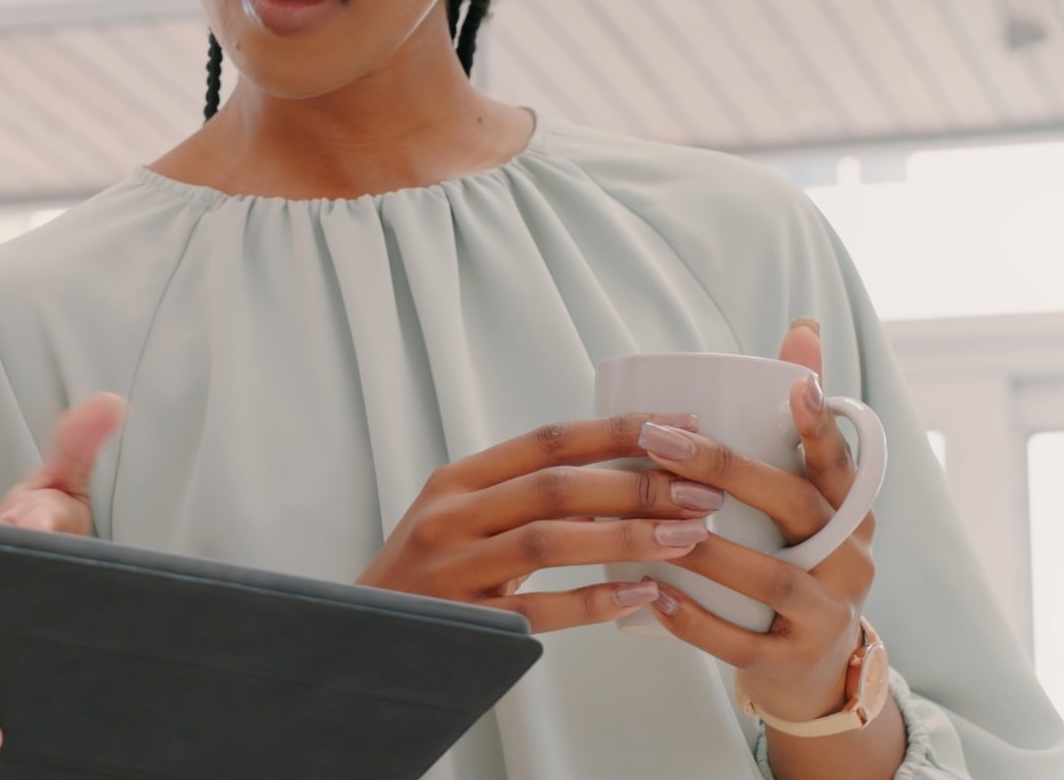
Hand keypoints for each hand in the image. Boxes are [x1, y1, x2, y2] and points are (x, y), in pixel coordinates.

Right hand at [356, 413, 726, 632]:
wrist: (360, 636)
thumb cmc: (427, 575)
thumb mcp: (462, 520)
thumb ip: (522, 498)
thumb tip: (618, 480)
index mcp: (458, 480)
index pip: (548, 441)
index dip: (618, 430)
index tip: (681, 427)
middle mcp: (451, 515)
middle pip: (556, 485)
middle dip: (638, 485)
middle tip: (702, 493)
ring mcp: (453, 569)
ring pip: (549, 540)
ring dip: (626, 536)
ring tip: (687, 537)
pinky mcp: (462, 622)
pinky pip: (537, 610)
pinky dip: (593, 601)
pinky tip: (641, 595)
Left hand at [635, 320, 877, 722]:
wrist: (815, 671)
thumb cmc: (797, 559)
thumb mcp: (806, 498)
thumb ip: (795, 424)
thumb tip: (802, 325)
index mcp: (849, 511)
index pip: (840, 461)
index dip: (821, 425)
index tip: (797, 387)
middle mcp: (849, 557)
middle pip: (794, 507)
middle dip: (726, 471)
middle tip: (662, 442)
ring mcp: (827, 613)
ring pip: (770, 578)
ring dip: (706, 548)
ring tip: (649, 525)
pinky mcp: (794, 661)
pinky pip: (743, 642)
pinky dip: (696, 621)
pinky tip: (653, 595)